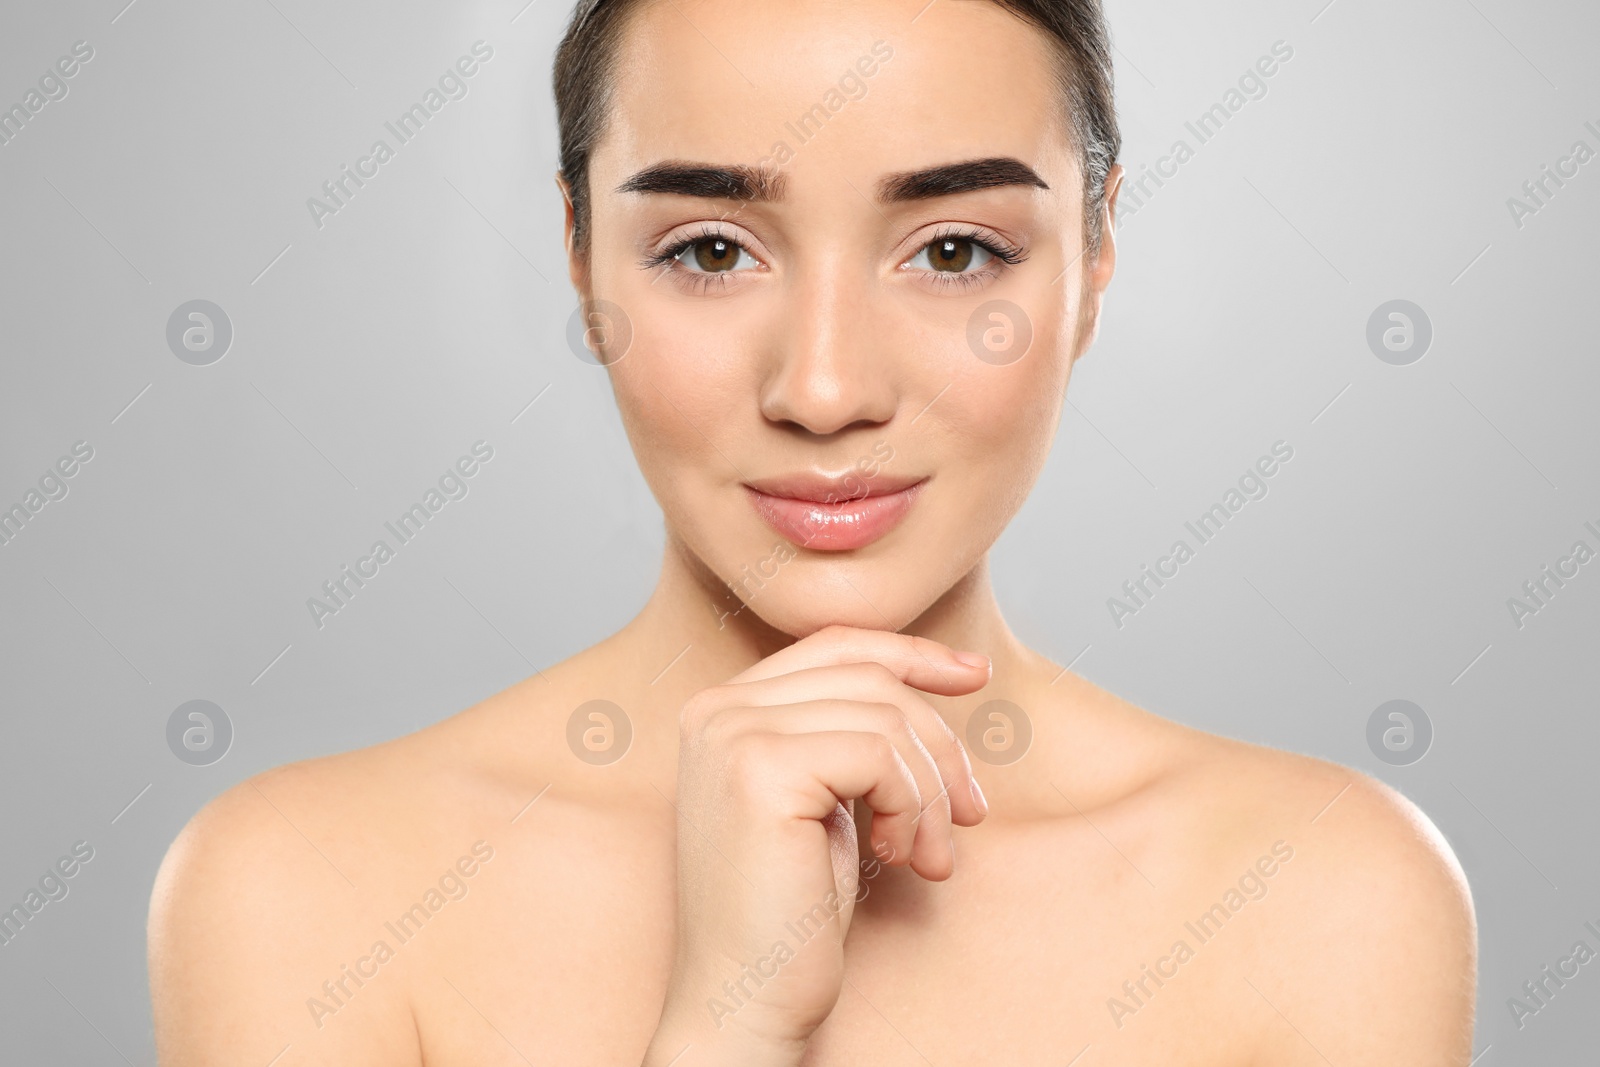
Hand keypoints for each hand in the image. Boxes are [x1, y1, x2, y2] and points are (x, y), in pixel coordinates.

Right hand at [642, 625, 990, 1065]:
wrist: (745, 1000)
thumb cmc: (791, 914)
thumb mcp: (827, 801)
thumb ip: (848, 734)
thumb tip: (938, 677)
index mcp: (722, 708)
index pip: (836, 646)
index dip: (913, 654)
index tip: (976, 676)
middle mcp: (716, 708)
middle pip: (870, 677)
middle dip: (939, 743)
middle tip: (968, 815)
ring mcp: (732, 734)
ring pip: (884, 717)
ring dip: (931, 792)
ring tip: (929, 856)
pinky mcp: (759, 769)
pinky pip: (879, 754)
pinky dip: (912, 806)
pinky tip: (900, 859)